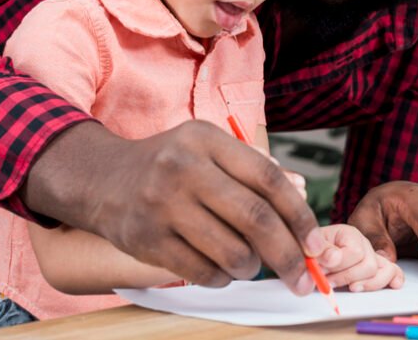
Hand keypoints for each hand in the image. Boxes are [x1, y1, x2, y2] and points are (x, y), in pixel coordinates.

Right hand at [23, 120, 324, 294]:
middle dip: (288, 254)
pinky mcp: (147, 239)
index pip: (268, 178)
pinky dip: (222, 278)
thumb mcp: (207, 147)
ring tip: (250, 263)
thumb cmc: (169, 164)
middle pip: (255, 219)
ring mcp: (163, 205)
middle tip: (302, 277)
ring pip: (231, 252)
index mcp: (207, 140)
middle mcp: (185, 168)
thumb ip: (251, 167)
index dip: (299, 214)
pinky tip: (221, 269)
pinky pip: (203, 272)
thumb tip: (300, 198)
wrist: (100, 179)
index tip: (316, 242)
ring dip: (252, 267)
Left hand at [314, 224, 403, 291]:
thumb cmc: (309, 252)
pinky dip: (393, 279)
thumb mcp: (309, 248)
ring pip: (385, 270)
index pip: (355, 252)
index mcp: (349, 233)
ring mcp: (372, 256)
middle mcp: (364, 243)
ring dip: (367, 284)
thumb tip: (333, 258)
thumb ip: (320, 251)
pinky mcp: (377, 269)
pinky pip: (393, 271)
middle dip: (348, 277)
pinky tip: (393, 285)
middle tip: (329, 283)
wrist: (309, 256)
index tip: (322, 272)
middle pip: (369, 265)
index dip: (339, 266)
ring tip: (351, 288)